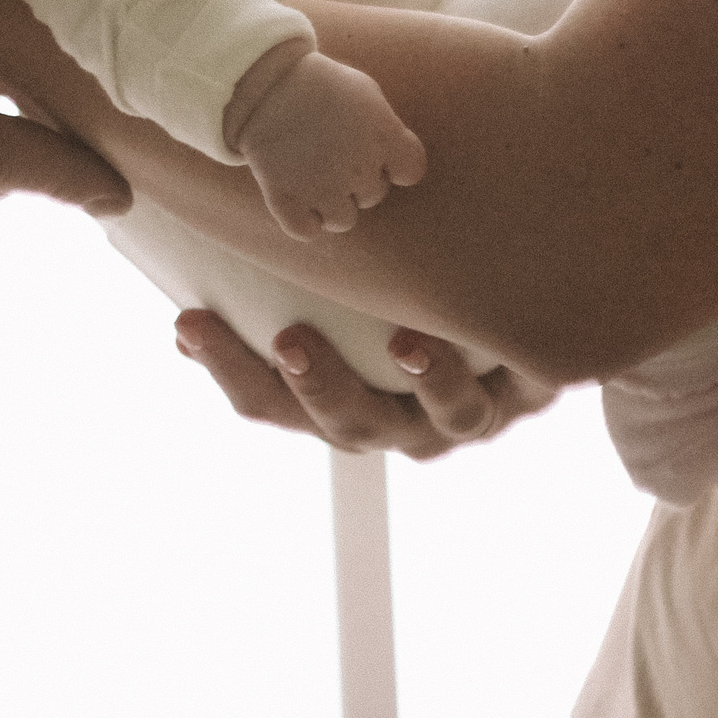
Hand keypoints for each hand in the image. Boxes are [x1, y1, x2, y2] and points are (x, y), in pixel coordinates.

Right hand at [173, 309, 557, 458]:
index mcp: (337, 404)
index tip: (191, 324)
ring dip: (427, 384)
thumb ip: (267, 295)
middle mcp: (399, 423)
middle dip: (320, 388)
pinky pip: (524, 387)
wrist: (519, 305)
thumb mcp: (327, 297)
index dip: (229, 369)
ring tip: (408, 345)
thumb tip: (184, 310)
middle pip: (352, 425)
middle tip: (291, 342)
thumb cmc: (390, 292)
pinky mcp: (533, 390)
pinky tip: (496, 328)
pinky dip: (511, 364)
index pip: (268, 401)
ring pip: (446, 420)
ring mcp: (467, 414)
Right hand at [229, 45, 426, 238]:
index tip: (377, 153)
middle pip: (373, 195)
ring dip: (333, 204)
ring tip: (313, 176)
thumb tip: (392, 154)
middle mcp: (359, 169)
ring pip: (343, 220)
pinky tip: (296, 197)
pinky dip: (303, 220)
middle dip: (358, 179)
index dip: (395, 164)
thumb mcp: (365, 92)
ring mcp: (322, 188)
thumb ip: (385, 127)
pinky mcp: (287, 199)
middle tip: (332, 152)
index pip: (410, 170)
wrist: (264, 83)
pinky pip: (306, 230)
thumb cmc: (319, 84)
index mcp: (384, 138)